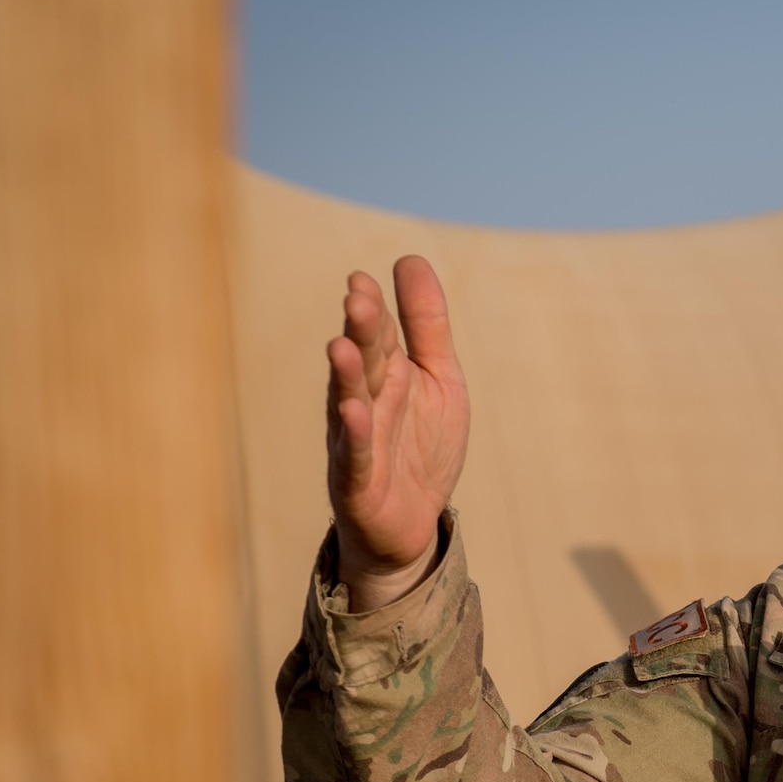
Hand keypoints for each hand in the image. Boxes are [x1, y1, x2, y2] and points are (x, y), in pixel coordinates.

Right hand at [324, 257, 469, 609]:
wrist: (412, 523)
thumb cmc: (421, 445)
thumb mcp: (440, 379)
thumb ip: (428, 325)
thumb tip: (409, 259)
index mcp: (387, 374)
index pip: (378, 335)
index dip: (372, 309)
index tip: (363, 278)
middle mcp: (365, 401)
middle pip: (363, 362)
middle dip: (360, 332)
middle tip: (357, 298)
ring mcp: (356, 441)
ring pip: (349, 403)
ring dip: (346, 376)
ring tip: (342, 345)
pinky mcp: (357, 482)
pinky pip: (354, 455)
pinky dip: (353, 435)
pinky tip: (354, 411)